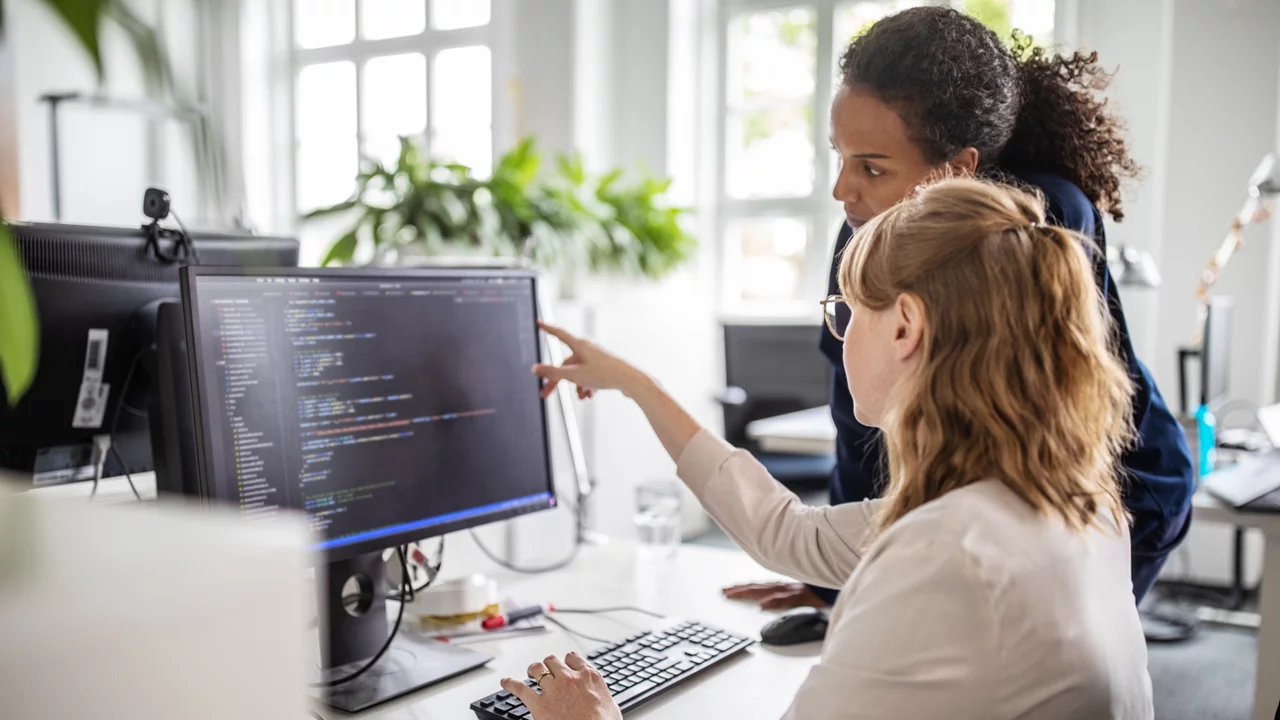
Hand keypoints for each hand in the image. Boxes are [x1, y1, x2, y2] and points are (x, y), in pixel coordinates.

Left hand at [501, 653, 621, 719]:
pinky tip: (506, 682)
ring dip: (532, 670)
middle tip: (547, 670)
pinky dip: (511, 684)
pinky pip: (520, 688)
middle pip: (552, 661)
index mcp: (589, 677)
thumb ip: (602, 695)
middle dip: (548, 664)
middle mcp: (569, 678)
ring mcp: (553, 689)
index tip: (565, 664)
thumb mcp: (611, 706)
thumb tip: (601, 700)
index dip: (567, 661)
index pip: (573, 657)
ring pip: (536, 669)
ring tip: (530, 672)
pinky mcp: (539, 704)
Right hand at [534, 322, 647, 399]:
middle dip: (556, 380)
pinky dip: (586, 386)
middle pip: (566, 363)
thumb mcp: (574, 376)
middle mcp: (588, 349)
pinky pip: (589, 376)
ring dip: (575, 386)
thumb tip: (535, 368)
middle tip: (545, 393)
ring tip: (581, 397)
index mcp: (580, 345)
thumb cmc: (604, 374)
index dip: (548, 329)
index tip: (539, 322)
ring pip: (578, 372)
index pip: (559, 334)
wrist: (630, 381)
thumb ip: (553, 373)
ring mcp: (597, 358)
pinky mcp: (605, 368)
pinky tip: (590, 396)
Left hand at [722, 581, 829, 609]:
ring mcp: (796, 589)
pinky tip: (763, 605)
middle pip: (759, 587)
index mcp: (786, 586)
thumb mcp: (808, 592)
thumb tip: (775, 604)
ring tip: (734, 595)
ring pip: (768, 590)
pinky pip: (787, 598)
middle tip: (724, 592)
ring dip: (750, 592)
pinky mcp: (806, 595)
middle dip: (741, 590)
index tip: (728, 590)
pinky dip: (774, 600)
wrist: (844, 575)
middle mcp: (788, 585)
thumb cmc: (826, 588)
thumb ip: (793, 596)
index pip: (761, 587)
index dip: (744, 588)